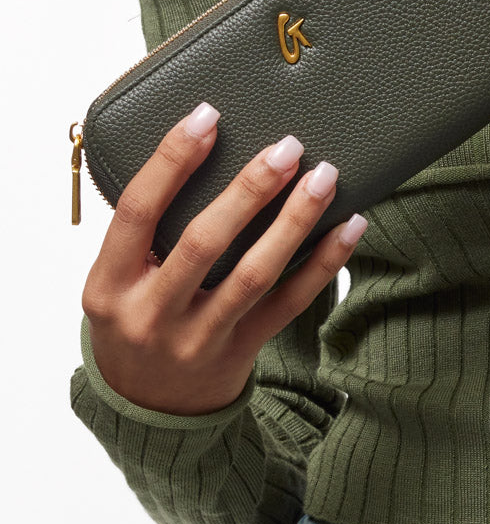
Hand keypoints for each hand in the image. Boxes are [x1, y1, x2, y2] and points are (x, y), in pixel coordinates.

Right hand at [80, 101, 367, 415]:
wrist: (148, 407)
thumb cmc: (135, 320)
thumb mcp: (116, 280)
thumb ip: (144, 231)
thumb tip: (195, 148)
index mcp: (108, 284)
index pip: (137, 211)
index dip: (172, 160)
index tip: (207, 116)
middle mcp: (151, 314)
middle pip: (204, 242)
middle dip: (249, 190)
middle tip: (286, 147)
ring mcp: (198, 338)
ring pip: (254, 274)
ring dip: (294, 221)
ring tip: (324, 178)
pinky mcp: (242, 352)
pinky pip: (289, 304)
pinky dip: (323, 264)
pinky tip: (348, 229)